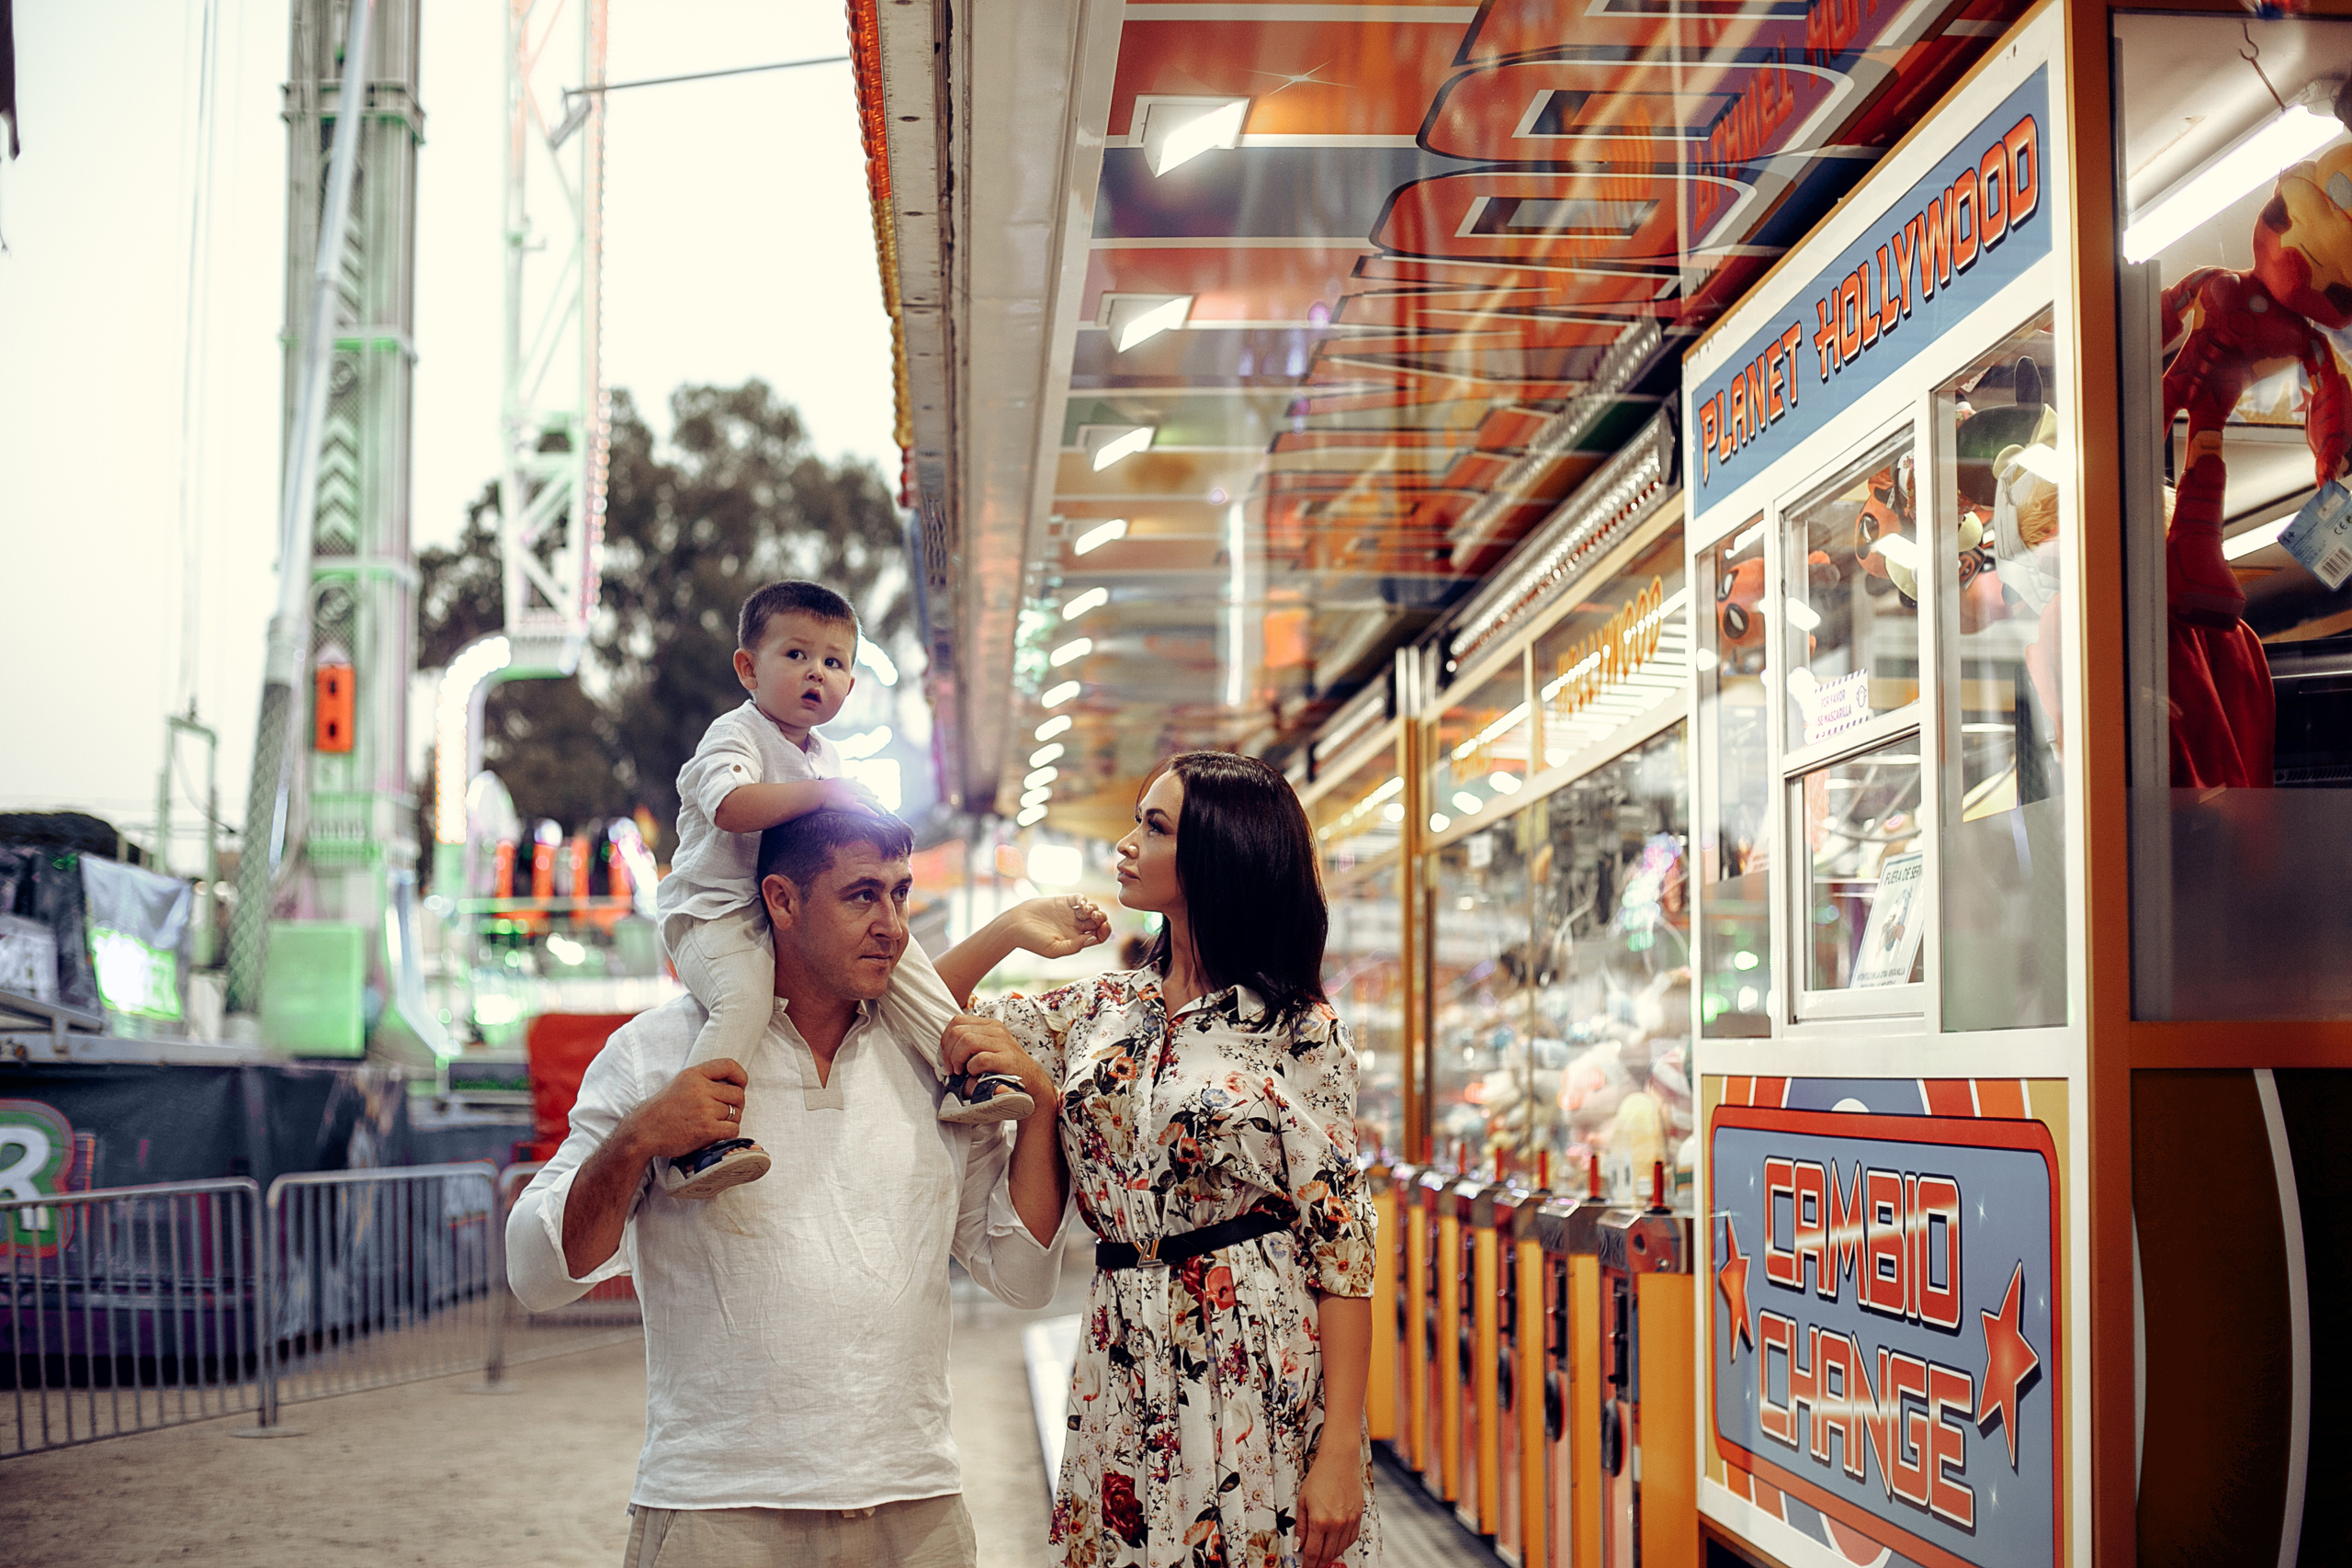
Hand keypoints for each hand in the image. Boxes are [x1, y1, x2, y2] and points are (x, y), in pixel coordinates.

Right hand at [625, 1060, 749, 1158]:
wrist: (642, 1133)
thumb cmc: (662, 1111)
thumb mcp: (679, 1084)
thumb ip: (702, 1080)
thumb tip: (731, 1083)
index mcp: (693, 1074)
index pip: (729, 1065)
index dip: (741, 1076)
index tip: (741, 1085)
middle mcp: (700, 1089)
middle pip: (738, 1094)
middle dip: (737, 1105)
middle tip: (727, 1113)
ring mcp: (704, 1109)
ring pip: (736, 1114)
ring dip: (731, 1121)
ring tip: (717, 1124)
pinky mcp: (706, 1129)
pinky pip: (733, 1130)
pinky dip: (728, 1134)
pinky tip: (717, 1134)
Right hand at [820, 777, 889, 817]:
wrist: (818, 791)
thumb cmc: (824, 787)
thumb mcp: (839, 779)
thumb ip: (848, 779)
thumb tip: (856, 776)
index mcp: (852, 783)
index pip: (864, 788)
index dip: (870, 793)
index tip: (875, 796)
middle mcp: (855, 789)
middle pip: (869, 795)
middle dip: (876, 801)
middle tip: (882, 806)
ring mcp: (854, 796)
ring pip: (870, 802)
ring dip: (878, 808)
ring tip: (884, 813)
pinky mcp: (851, 804)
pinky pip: (864, 809)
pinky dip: (871, 813)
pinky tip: (877, 816)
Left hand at [938, 1015, 1054, 1115]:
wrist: (1031, 1084)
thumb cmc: (1003, 1069)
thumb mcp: (985, 1051)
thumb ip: (967, 1048)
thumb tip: (944, 1057)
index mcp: (988, 1025)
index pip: (956, 1021)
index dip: (945, 1040)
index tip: (946, 1059)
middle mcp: (996, 1029)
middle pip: (957, 1030)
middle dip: (948, 1052)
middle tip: (951, 1069)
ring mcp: (1003, 1043)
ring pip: (966, 1040)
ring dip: (957, 1059)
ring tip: (960, 1072)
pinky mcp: (1008, 1059)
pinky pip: (981, 1059)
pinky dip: (972, 1068)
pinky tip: (974, 1075)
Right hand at [1009, 894, 1111, 958]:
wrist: (1016, 925)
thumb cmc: (1033, 941)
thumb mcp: (1055, 949)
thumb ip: (1074, 946)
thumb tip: (1092, 939)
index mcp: (1076, 940)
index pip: (1098, 936)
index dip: (1105, 931)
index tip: (1104, 926)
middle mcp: (1075, 927)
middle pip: (1098, 922)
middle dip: (1102, 918)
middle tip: (1096, 917)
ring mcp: (1070, 914)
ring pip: (1091, 909)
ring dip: (1095, 908)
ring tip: (1087, 910)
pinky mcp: (1063, 902)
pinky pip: (1079, 899)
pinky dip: (1084, 899)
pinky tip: (1081, 903)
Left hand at [1296, 1443, 1364, 1567]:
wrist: (1339, 1461)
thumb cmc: (1319, 1477)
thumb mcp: (1302, 1501)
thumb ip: (1300, 1526)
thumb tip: (1298, 1546)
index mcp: (1319, 1521)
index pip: (1313, 1553)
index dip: (1308, 1565)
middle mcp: (1336, 1524)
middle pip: (1327, 1554)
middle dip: (1318, 1563)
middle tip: (1312, 1566)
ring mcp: (1349, 1522)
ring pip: (1339, 1549)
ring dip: (1330, 1556)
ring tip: (1322, 1558)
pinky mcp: (1358, 1517)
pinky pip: (1351, 1539)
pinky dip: (1342, 1546)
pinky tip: (1336, 1546)